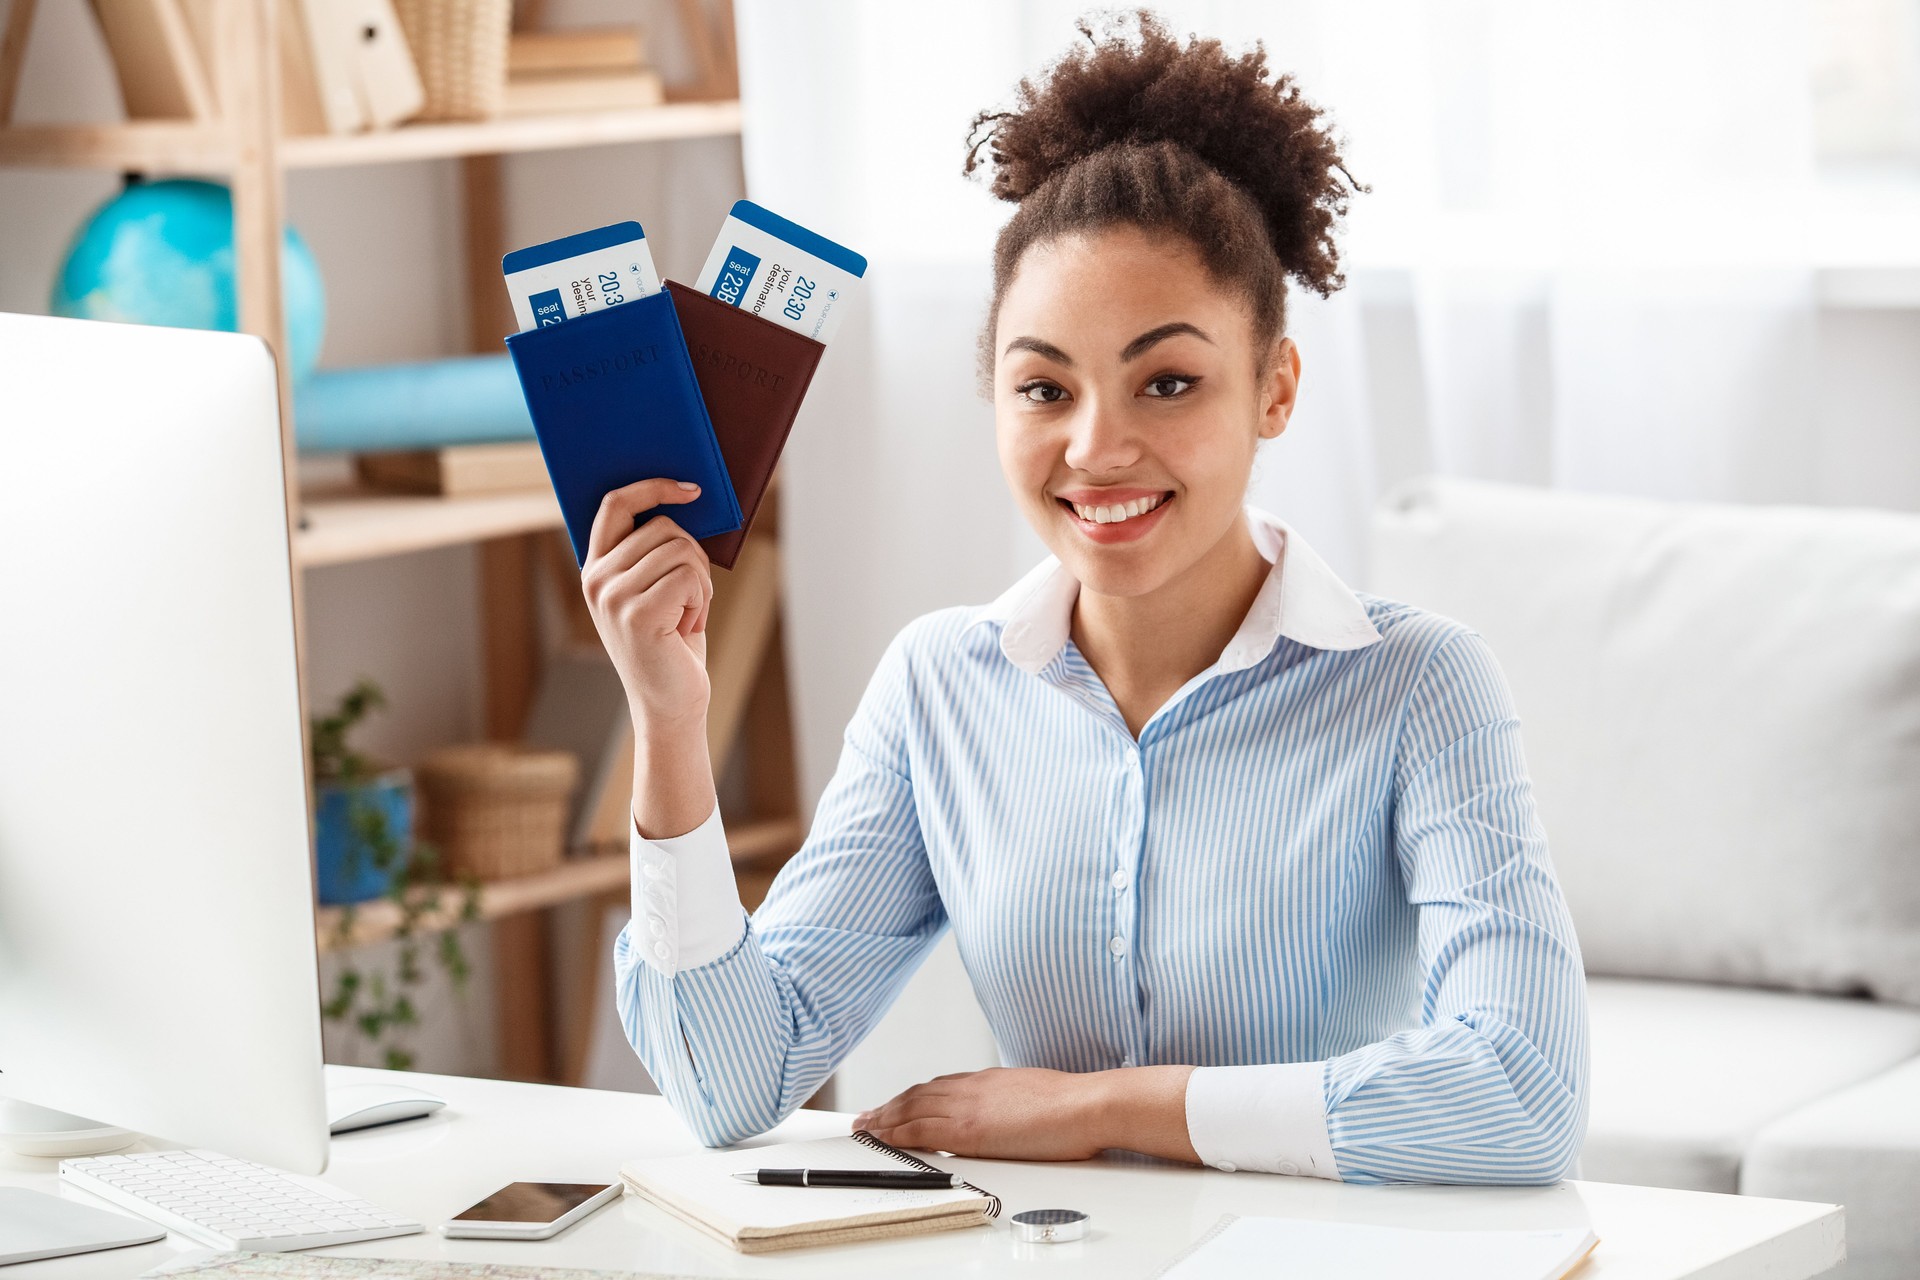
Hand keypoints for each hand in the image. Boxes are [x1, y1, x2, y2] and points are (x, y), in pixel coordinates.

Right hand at [580, 478, 713, 732]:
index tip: (691, 489)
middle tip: (691, 598)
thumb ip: (655, 552)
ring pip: (681, 549)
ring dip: (700, 582)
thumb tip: (687, 499)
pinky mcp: (637, 614)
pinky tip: (688, 627)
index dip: (653, 486)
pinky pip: (689, 576)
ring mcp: (613, 596)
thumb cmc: (670, 645)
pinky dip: (702, 600)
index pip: (616, 504)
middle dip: (694, 558)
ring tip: (688, 615)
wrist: (669, 704)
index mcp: (596, 568)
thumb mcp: (656, 591)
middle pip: (664, 527)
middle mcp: (597, 579)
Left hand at [852, 1067, 1112, 1161]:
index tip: (897, 1104)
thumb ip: (1008, 1103)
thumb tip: (1002, 1116)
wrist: (1085, 1105)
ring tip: (866, 1126)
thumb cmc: (1071, 1106)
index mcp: (988, 1081)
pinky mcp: (968, 1129)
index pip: (938, 1087)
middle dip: (889, 1106)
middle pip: (917, 1095)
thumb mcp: (1031, 1096)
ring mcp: (968, 1106)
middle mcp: (972, 1088)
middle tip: (867, 1116)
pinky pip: (921, 1129)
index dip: (912, 1096)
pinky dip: (897, 1132)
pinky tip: (884, 1138)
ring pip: (912, 1108)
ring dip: (885, 1118)